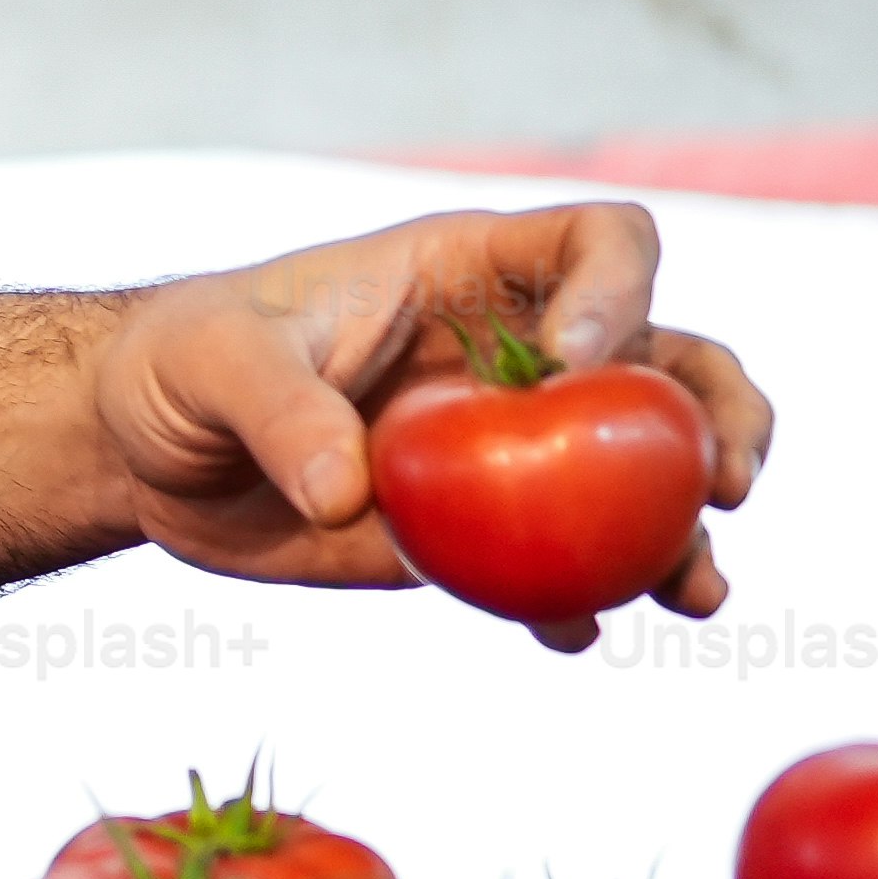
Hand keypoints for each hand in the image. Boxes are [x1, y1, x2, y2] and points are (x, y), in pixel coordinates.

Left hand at [93, 200, 775, 644]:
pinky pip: (562, 567)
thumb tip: (349, 493)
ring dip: (687, 531)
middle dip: (721, 415)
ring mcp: (516, 450)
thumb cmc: (179, 367)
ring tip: (695, 590)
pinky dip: (583, 602)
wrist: (149, 458)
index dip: (619, 291)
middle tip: (728, 483)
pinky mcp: (484, 534)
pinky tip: (571, 634)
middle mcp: (522, 355)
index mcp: (473, 274)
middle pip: (671, 361)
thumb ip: (281, 412)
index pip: (601, 243)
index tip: (581, 366)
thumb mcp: (213, 365)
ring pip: (643, 475)